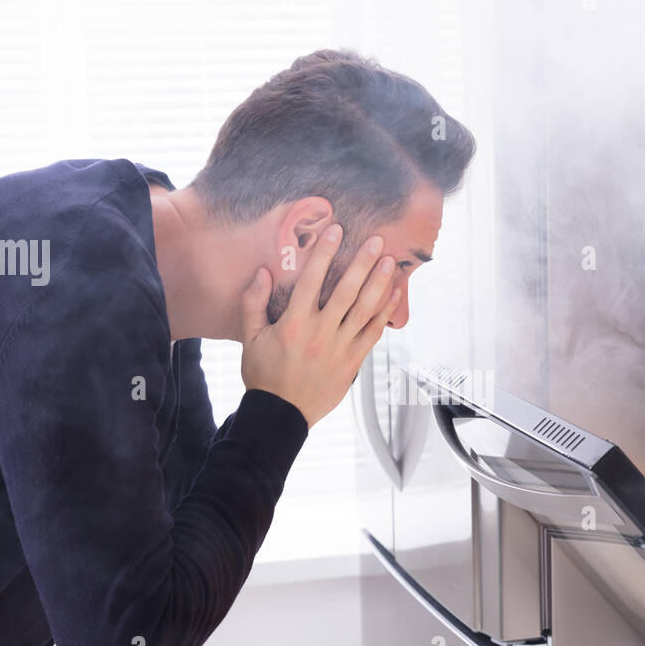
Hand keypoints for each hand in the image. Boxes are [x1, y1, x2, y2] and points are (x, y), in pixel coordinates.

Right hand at [239, 225, 401, 427]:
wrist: (280, 414)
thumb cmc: (264, 376)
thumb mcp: (250, 339)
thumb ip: (253, 303)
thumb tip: (262, 272)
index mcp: (294, 324)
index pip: (312, 280)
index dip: (324, 253)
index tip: (336, 231)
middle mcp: (321, 333)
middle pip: (346, 291)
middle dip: (362, 263)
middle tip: (376, 241)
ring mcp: (340, 348)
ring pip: (365, 310)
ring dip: (379, 283)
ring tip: (389, 262)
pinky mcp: (353, 362)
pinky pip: (374, 333)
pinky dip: (385, 313)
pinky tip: (394, 295)